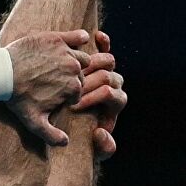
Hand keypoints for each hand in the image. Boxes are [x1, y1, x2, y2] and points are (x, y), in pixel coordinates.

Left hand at [4, 30, 91, 145]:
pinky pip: (77, 36)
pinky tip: (82, 38)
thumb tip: (66, 143)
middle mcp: (74, 69)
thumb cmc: (17, 98)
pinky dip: (80, 38)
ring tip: (64, 64)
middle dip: (72, 78)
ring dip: (77, 61)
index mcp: (74, 88)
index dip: (68, 94)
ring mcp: (66, 52)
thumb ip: (51, 136)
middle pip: (81, 74)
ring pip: (82, 57)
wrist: (1, 73)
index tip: (55, 94)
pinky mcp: (56, 38)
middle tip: (56, 80)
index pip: (79, 91)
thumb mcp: (34, 122)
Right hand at [72, 30, 127, 160]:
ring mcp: (107, 73)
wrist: (69, 120)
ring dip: (95, 61)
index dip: (95, 99)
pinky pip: (106, 49)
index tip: (75, 106)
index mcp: (116, 104)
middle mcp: (115, 87)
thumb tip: (102, 133)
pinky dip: (104, 43)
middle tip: (73, 87)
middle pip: (109, 76)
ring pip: (107, 62)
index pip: (111, 95)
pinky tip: (98, 37)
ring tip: (79, 66)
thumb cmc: (82, 136)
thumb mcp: (93, 148)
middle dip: (91, 82)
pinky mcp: (99, 62)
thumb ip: (104, 147)